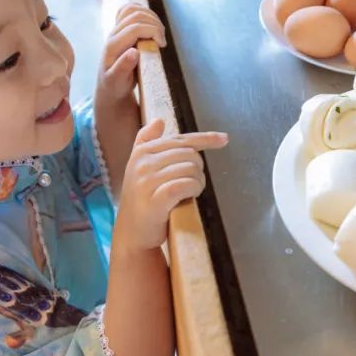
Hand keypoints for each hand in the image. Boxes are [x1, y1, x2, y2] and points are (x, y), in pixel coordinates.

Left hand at [96, 3, 166, 107]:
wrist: (110, 86)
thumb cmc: (116, 86)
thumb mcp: (117, 82)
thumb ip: (123, 68)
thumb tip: (134, 52)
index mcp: (113, 46)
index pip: (134, 28)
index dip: (153, 31)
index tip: (162, 45)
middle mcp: (112, 34)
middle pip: (135, 15)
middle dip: (154, 24)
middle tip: (162, 41)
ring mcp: (115, 29)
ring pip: (132, 9)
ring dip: (150, 16)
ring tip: (159, 32)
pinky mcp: (120, 28)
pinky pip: (129, 10)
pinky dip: (142, 12)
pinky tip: (150, 24)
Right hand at [115, 119, 227, 250]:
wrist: (132, 234)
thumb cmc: (141, 201)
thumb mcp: (139, 168)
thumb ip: (146, 142)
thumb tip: (159, 121)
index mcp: (141, 151)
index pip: (180, 139)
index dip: (205, 138)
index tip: (224, 139)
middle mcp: (142, 162)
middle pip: (190, 154)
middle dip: (198, 170)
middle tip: (191, 186)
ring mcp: (147, 181)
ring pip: (191, 169)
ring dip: (198, 182)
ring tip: (188, 194)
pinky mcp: (156, 198)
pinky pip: (187, 184)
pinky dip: (194, 190)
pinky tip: (189, 197)